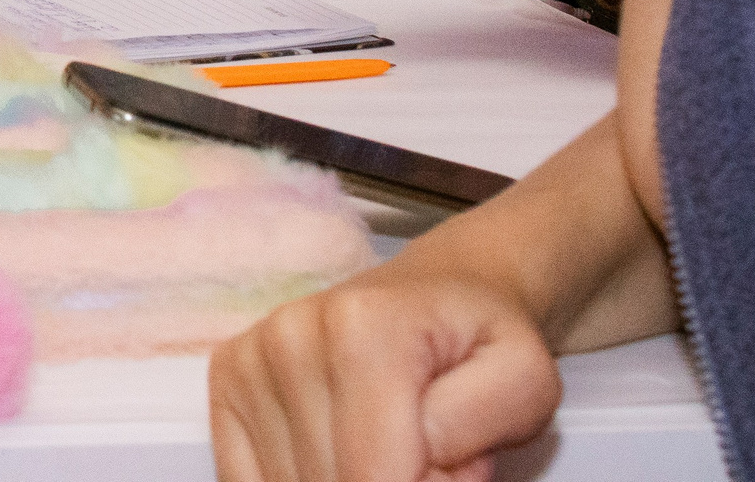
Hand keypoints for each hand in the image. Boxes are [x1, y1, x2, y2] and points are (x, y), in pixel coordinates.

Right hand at [210, 265, 561, 481]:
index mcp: (362, 329)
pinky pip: (247, 478)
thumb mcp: (526, 381)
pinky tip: (338, 451)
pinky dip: (299, 480)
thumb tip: (414, 464)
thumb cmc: (479, 340)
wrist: (441, 291)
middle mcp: (291, 335)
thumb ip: (477, 427)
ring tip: (390, 447)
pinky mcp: (228, 378)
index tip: (447, 468)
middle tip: (425, 453)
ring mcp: (252, 356)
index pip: (372, 479)